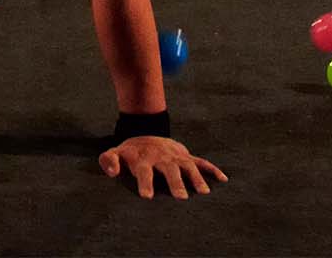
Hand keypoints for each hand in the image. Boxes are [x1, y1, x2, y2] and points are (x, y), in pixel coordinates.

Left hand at [99, 135, 226, 199]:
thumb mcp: (115, 152)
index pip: (144, 172)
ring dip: (196, 178)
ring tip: (203, 193)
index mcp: (144, 160)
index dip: (145, 183)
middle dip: (175, 183)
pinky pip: (202, 162)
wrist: (147, 133)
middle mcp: (162, 158)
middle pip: (169, 170)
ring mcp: (176, 157)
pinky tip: (223, 179)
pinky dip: (213, 169)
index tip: (147, 197)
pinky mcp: (187, 156)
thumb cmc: (130, 152)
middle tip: (181, 198)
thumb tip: (112, 172)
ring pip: (188, 166)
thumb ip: (108, 160)